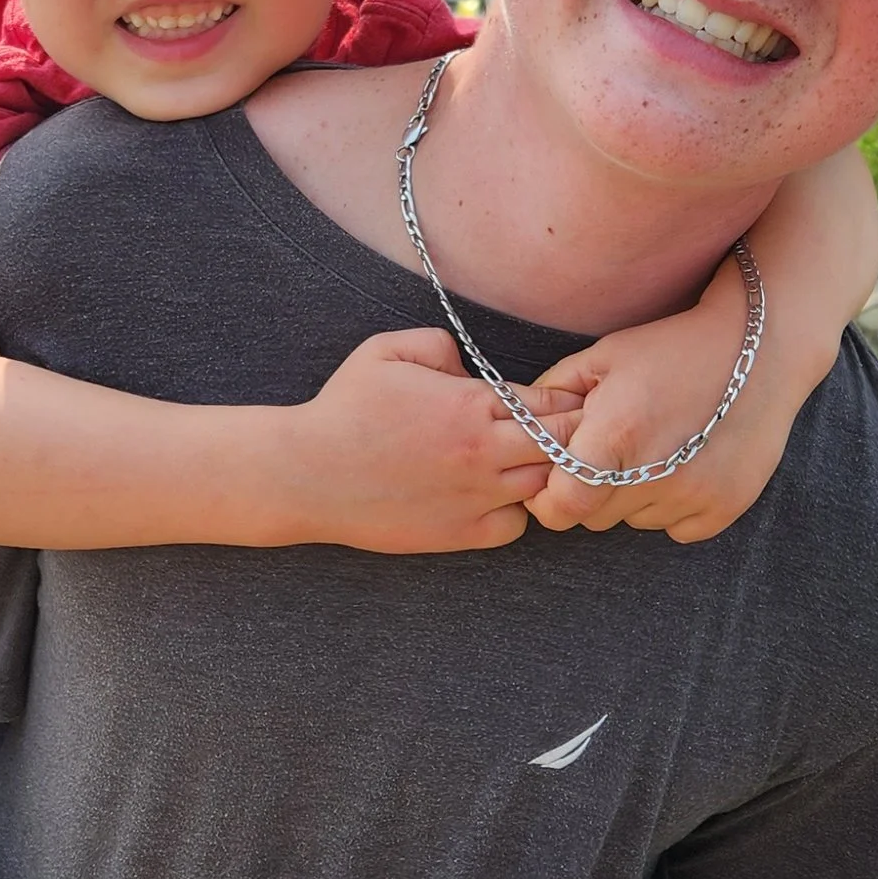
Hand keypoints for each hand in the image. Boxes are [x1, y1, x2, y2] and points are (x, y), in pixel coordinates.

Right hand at [284, 330, 561, 552]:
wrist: (307, 475)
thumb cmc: (343, 410)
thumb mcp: (385, 351)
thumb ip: (439, 344)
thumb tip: (470, 365)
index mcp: (470, 405)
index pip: (551, 404)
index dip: (564, 403)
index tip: (560, 404)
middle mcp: (483, 453)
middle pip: (563, 447)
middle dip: (570, 438)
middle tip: (560, 435)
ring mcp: (474, 497)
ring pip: (544, 488)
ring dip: (544, 475)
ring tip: (525, 464)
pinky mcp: (459, 534)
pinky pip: (514, 526)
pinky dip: (514, 512)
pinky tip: (494, 497)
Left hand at [522, 292, 794, 542]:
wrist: (758, 350)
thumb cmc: (672, 349)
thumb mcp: (602, 357)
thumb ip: (552, 396)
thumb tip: (518, 430)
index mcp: (615, 436)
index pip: (561, 506)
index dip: (551, 497)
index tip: (556, 478)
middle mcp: (656, 474)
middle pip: (595, 517)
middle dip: (592, 491)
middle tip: (614, 451)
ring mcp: (695, 495)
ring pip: (636, 522)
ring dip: (634, 497)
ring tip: (656, 449)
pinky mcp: (725, 507)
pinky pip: (677, 528)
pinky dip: (674, 505)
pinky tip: (686, 463)